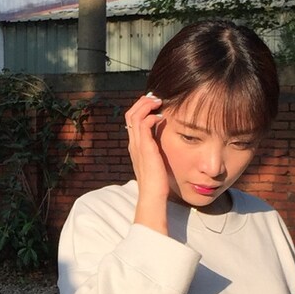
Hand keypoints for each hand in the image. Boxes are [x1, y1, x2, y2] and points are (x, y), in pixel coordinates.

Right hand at [125, 94, 172, 232]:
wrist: (152, 194)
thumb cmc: (157, 181)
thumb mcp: (155, 162)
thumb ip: (156, 150)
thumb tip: (164, 142)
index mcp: (135, 146)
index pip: (131, 120)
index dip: (141, 108)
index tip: (154, 105)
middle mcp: (133, 143)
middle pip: (130, 113)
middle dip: (142, 102)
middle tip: (156, 99)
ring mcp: (137, 145)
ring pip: (135, 115)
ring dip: (147, 105)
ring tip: (158, 103)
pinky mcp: (145, 147)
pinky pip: (143, 124)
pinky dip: (151, 116)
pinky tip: (161, 118)